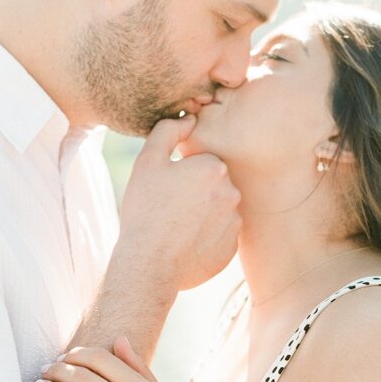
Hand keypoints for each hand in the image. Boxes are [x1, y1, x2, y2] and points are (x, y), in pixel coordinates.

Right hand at [115, 117, 240, 291]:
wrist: (149, 263)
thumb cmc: (145, 210)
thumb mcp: (147, 162)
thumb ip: (168, 131)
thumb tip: (190, 118)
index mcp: (215, 168)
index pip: (201, 164)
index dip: (180, 175)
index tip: (165, 189)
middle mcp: (233, 193)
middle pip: (212, 186)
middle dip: (193, 193)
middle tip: (168, 209)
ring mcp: (235, 222)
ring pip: (216, 210)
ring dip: (200, 215)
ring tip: (175, 227)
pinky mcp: (232, 247)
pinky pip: (219, 235)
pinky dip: (204, 237)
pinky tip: (184, 243)